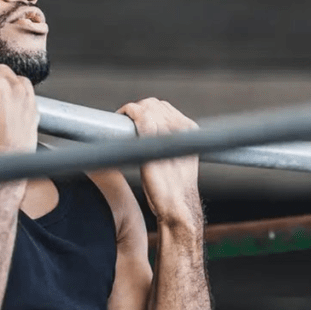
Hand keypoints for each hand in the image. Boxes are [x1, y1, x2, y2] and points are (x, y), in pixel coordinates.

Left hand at [117, 98, 201, 226]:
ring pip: (146, 106)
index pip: (164, 107)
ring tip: (121, 122)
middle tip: (125, 121)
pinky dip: (127, 112)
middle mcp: (182, 126)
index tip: (135, 120)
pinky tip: (121, 118)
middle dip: (138, 109)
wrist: (177, 205)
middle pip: (154, 104)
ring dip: (131, 111)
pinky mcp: (153, 137)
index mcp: (190, 129)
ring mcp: (168, 130)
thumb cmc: (174, 187)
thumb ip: (170, 143)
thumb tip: (152, 134)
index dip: (147, 110)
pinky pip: (138, 115)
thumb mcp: (179, 159)